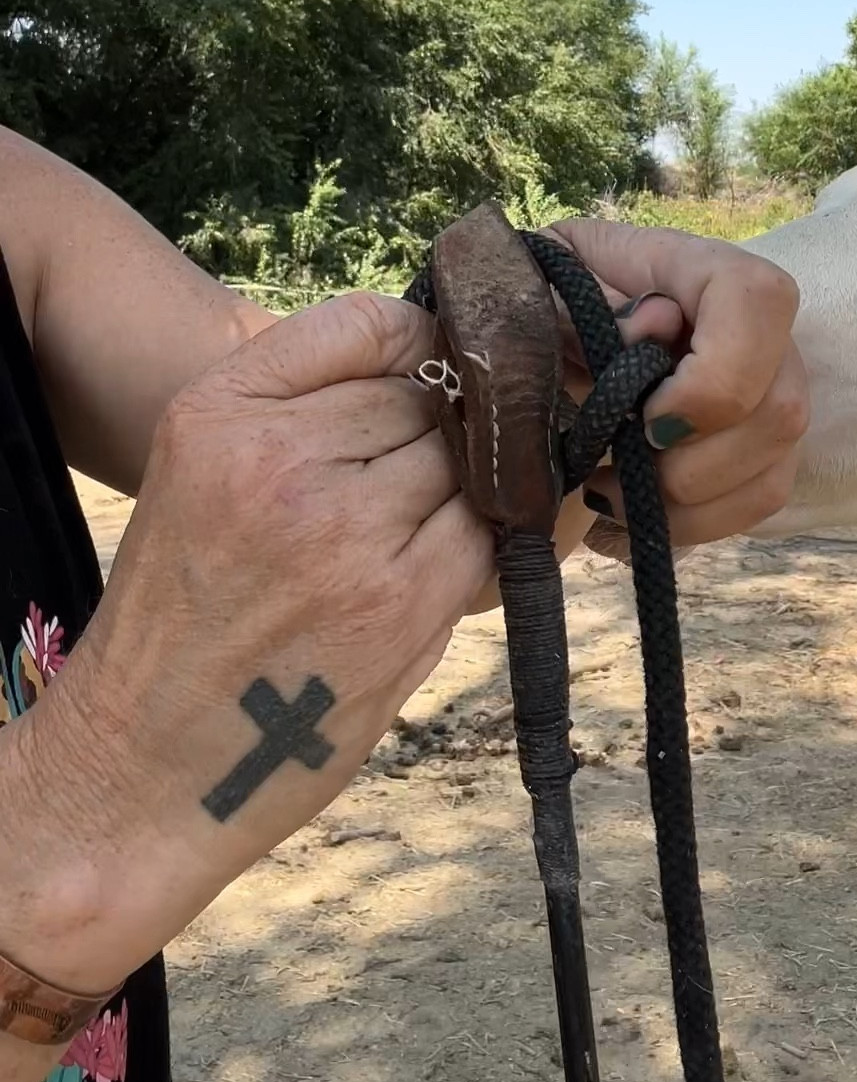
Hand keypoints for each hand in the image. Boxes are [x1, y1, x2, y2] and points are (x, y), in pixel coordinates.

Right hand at [0, 293, 491, 994]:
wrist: (146, 758)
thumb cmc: (184, 610)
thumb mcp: (198, 468)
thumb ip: (304, 403)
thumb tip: (436, 362)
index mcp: (220, 411)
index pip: (366, 323)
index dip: (419, 343)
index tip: (430, 370)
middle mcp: (281, 458)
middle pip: (427, 394)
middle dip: (441, 425)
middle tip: (416, 476)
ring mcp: (346, 532)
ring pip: (466, 460)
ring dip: (465, 486)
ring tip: (420, 527)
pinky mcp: (400, 605)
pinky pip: (486, 535)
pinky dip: (484, 543)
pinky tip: (443, 564)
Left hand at [548, 218, 807, 549]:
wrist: (568, 312)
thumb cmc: (562, 289)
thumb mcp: (551, 280)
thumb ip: (585, 303)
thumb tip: (646, 331)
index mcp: (714, 271)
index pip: (758, 306)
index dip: (711, 380)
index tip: (643, 419)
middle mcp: (767, 333)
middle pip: (778, 414)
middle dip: (687, 468)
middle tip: (606, 470)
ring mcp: (774, 394)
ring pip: (770, 475)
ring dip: (683, 509)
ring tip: (606, 496)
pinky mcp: (763, 450)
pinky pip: (753, 507)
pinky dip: (687, 528)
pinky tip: (624, 520)